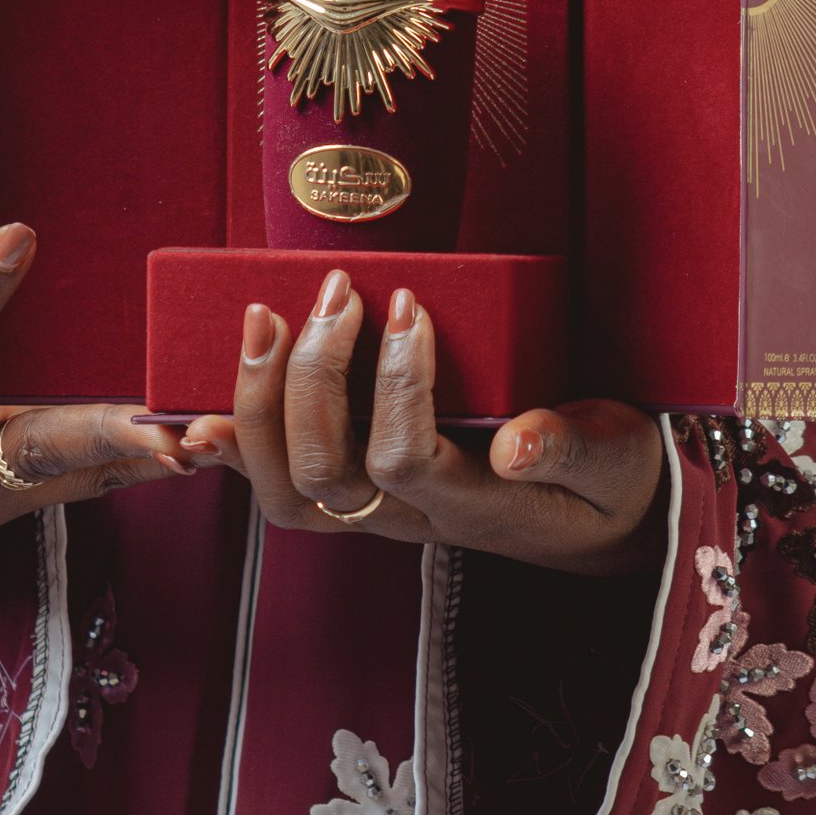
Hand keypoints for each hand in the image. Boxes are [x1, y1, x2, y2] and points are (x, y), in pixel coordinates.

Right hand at [0, 192, 199, 529]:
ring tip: (220, 430)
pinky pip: (102, 478)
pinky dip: (157, 455)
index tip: (19, 234)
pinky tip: (215, 434)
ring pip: (86, 477)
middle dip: (103, 433)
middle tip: (167, 419)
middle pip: (34, 451)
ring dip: (156, 453)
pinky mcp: (37, 498)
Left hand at [181, 269, 666, 576]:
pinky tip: (200, 410)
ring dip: (260, 402)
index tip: (412, 304)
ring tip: (264, 316)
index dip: (395, 384)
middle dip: (311, 378)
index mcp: (475, 506)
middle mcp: (411, 518)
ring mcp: (376, 512)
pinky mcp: (358, 494)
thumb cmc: (608, 478)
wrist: (601, 522)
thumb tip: (520, 443)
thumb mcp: (616, 457)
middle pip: (322, 474)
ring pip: (284, 489)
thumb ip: (571, 446)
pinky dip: (235, 445)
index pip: (404, 458)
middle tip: (334, 292)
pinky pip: (278, 484)